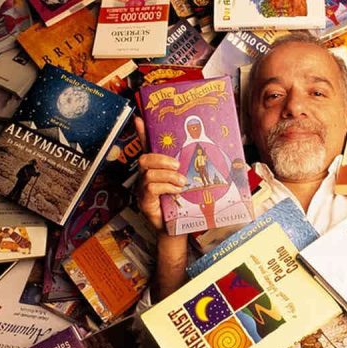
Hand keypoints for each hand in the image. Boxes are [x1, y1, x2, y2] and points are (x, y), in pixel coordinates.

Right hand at [134, 117, 186, 232]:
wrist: (177, 229)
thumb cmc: (182, 205)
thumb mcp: (188, 183)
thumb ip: (191, 170)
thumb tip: (206, 155)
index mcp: (155, 170)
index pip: (146, 148)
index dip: (142, 133)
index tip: (140, 118)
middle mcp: (145, 177)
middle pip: (145, 159)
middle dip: (162, 159)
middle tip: (178, 166)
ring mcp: (142, 190)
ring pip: (148, 173)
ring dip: (168, 175)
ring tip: (181, 182)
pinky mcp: (144, 202)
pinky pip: (150, 188)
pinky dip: (166, 186)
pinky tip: (176, 190)